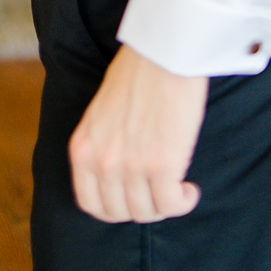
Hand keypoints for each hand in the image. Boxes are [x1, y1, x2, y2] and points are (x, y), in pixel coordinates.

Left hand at [69, 44, 207, 222]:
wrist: (159, 58)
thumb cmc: (134, 80)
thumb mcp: (99, 118)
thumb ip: (101, 148)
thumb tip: (115, 179)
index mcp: (81, 148)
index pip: (89, 203)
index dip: (113, 210)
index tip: (133, 200)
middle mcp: (100, 161)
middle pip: (120, 212)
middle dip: (143, 208)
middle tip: (160, 193)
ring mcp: (129, 165)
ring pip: (147, 212)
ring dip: (166, 205)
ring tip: (176, 187)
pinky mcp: (161, 165)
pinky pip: (171, 204)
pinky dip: (184, 202)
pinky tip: (189, 187)